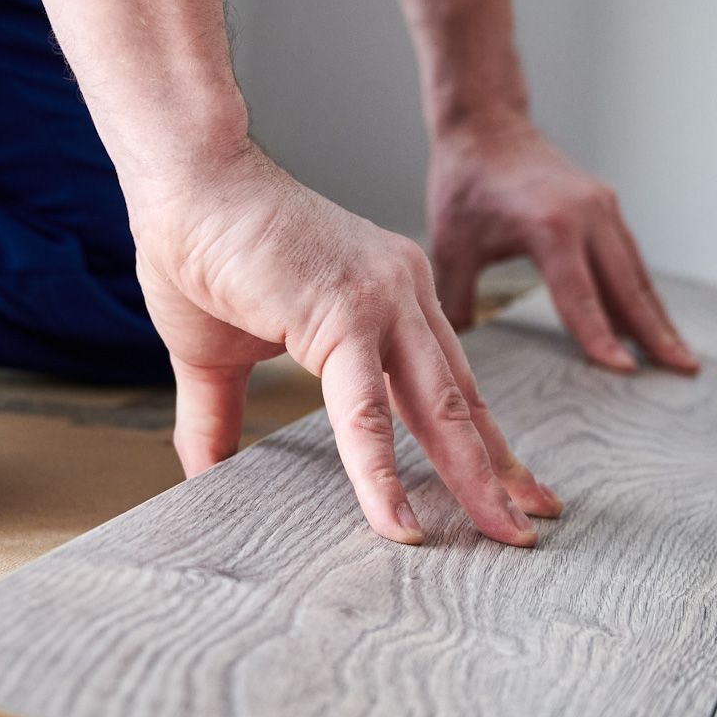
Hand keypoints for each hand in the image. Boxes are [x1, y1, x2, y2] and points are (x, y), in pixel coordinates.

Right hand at [128, 142, 560, 546]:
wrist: (182, 181)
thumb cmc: (200, 252)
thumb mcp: (218, 356)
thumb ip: (221, 419)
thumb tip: (204, 477)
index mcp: (389, 297)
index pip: (448, 380)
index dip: (481, 438)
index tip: (512, 484)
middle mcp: (403, 294)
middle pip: (463, 399)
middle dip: (501, 468)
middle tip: (533, 526)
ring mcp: (383, 301)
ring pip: (438, 408)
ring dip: (474, 478)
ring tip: (504, 535)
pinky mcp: (345, 313)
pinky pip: (367, 413)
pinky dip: (382, 473)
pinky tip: (398, 523)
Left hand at [427, 121, 697, 374]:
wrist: (485, 125)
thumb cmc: (464, 185)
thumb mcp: (450, 247)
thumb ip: (456, 302)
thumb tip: (454, 356)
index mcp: (550, 226)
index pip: (580, 296)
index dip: (600, 337)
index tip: (625, 372)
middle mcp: (587, 215)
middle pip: (627, 286)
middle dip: (655, 333)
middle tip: (683, 371)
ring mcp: (602, 207)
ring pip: (636, 272)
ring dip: (658, 315)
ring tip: (680, 356)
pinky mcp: (605, 205)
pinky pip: (629, 256)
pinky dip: (641, 291)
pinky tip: (650, 322)